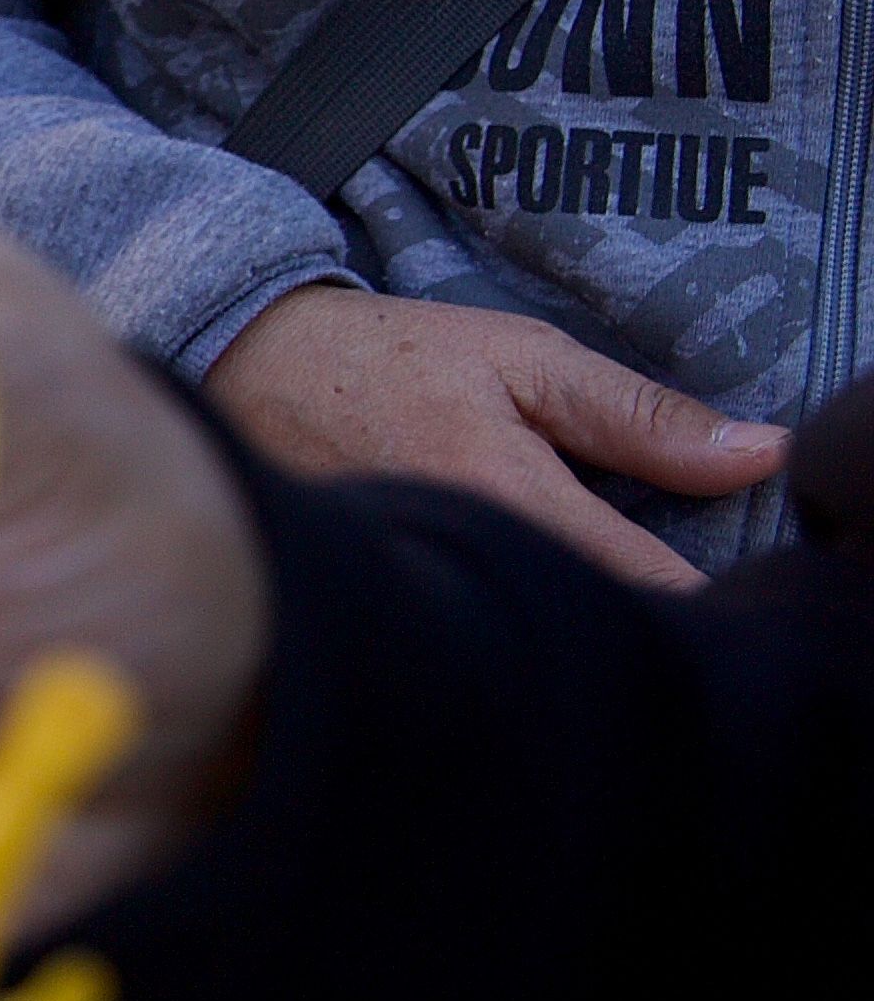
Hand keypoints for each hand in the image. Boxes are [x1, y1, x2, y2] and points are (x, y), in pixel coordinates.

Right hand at [203, 285, 779, 590]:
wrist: (238, 373)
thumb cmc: (385, 359)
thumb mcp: (524, 359)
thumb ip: (641, 416)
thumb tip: (762, 457)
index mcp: (511, 498)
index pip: (648, 585)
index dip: (692, 589)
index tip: (689, 563)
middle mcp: (459, 567)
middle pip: (589, 624)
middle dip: (627, 606)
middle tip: (609, 553)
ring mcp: (413, 598)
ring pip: (524, 642)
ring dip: (557, 616)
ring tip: (543, 570)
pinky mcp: (381, 612)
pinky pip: (465, 636)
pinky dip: (492, 619)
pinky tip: (482, 583)